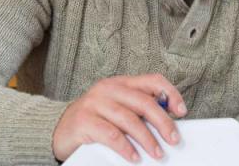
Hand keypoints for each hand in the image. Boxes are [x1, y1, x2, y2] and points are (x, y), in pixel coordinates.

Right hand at [51, 74, 187, 161]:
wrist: (56, 129)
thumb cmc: (93, 121)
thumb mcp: (118, 109)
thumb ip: (138, 111)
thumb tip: (167, 124)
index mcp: (121, 83)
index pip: (153, 80)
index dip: (171, 94)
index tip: (182, 111)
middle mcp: (108, 89)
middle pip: (144, 102)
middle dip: (163, 122)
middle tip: (173, 138)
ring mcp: (94, 103)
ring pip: (129, 119)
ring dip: (147, 139)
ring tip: (157, 153)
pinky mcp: (83, 121)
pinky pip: (111, 135)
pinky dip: (126, 147)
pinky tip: (134, 156)